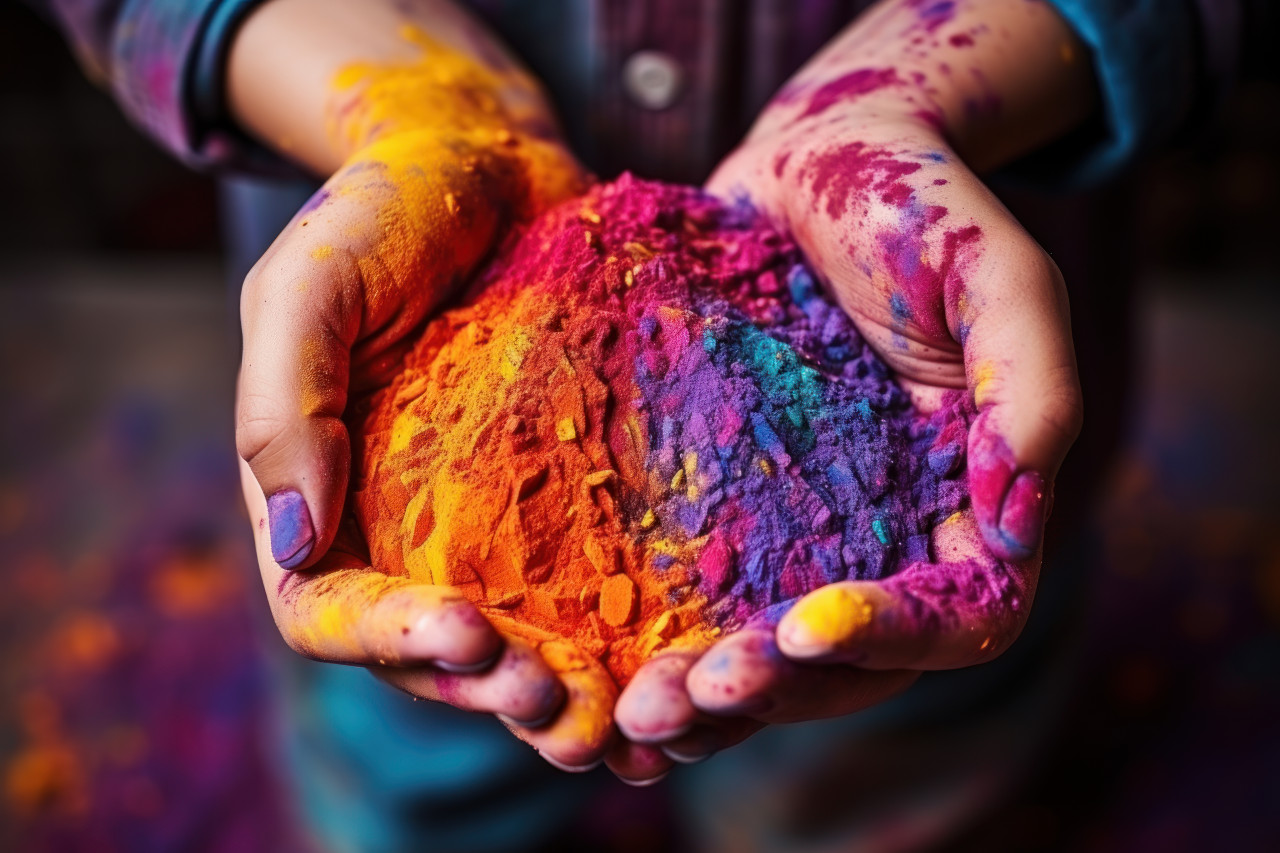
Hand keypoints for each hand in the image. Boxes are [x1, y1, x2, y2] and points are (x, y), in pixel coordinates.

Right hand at [229, 2, 612, 769]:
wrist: (481, 164)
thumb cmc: (378, 214)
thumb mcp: (308, 290)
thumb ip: (283, 408)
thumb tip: (293, 544)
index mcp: (320, 497)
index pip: (330, 607)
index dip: (388, 637)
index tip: (466, 631)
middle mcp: (403, 527)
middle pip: (431, 649)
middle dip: (487, 683)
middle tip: (555, 699)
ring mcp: (489, 516)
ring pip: (517, 632)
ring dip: (560, 682)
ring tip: (620, 708)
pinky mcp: (566, 491)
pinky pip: (588, 574)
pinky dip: (623, 626)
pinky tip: (678, 648)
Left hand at [613, 0, 1090, 773]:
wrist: (814, 164)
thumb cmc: (919, 209)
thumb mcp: (999, 278)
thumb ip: (1032, 392)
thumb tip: (1017, 527)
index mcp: (969, 510)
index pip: (956, 616)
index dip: (888, 636)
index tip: (804, 624)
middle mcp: (886, 543)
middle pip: (847, 666)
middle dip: (773, 691)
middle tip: (686, 697)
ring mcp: (800, 534)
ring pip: (763, 654)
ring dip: (704, 698)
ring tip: (632, 715)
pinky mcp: (724, 510)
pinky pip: (693, 598)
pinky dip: (654, 646)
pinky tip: (597, 672)